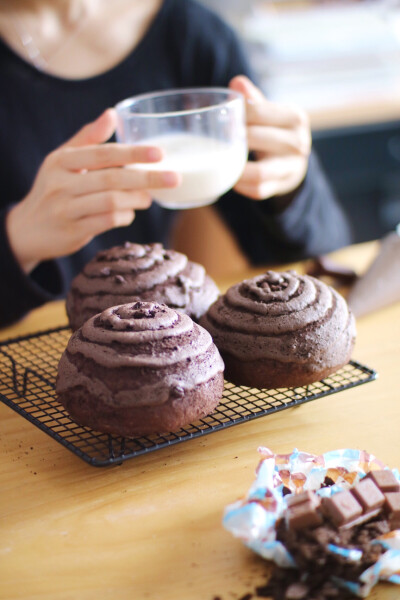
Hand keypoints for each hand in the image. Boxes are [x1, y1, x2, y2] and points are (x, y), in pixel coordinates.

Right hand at [6, 109, 179, 272]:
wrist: (27, 229)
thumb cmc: (52, 190)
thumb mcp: (62, 161)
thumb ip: (88, 139)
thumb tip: (113, 114)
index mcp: (61, 161)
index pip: (102, 154)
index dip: (132, 153)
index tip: (159, 154)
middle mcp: (61, 184)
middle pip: (112, 179)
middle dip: (146, 178)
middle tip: (173, 178)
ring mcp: (66, 209)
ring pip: (112, 202)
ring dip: (136, 199)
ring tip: (149, 198)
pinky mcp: (73, 231)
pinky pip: (107, 222)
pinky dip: (125, 216)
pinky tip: (129, 213)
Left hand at [229, 75, 310, 200]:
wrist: (295, 160)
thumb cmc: (275, 130)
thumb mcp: (271, 111)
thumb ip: (254, 99)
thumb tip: (236, 83)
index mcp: (295, 117)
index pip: (260, 111)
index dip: (238, 113)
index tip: (223, 116)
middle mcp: (298, 143)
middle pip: (259, 139)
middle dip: (235, 139)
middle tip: (216, 138)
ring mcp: (291, 168)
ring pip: (260, 172)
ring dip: (236, 168)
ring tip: (219, 161)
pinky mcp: (281, 186)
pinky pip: (258, 190)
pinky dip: (240, 185)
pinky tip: (229, 178)